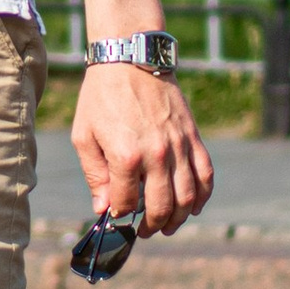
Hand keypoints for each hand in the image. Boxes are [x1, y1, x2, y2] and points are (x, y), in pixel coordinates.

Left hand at [71, 64, 211, 238]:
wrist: (130, 58)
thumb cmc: (101, 96)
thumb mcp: (84, 136)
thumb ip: (95, 175)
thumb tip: (103, 208)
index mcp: (126, 156)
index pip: (126, 203)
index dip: (119, 215)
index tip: (115, 216)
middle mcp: (157, 154)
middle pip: (161, 207)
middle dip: (151, 225)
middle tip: (144, 230)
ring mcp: (179, 146)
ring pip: (187, 197)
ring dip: (177, 218)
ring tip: (166, 225)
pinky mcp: (193, 137)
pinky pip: (205, 174)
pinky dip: (202, 196)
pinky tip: (193, 207)